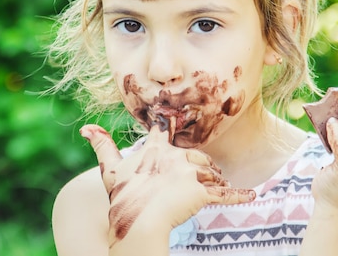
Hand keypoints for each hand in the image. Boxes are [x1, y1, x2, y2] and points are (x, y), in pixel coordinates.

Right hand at [79, 123, 255, 246]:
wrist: (137, 220)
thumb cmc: (123, 195)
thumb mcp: (110, 169)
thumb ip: (101, 145)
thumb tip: (86, 127)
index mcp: (156, 148)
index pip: (167, 132)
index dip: (172, 124)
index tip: (180, 116)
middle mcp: (176, 155)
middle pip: (197, 156)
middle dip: (201, 166)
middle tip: (201, 178)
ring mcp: (190, 172)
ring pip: (210, 173)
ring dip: (215, 181)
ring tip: (215, 189)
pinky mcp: (202, 191)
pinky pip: (225, 193)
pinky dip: (239, 194)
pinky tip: (252, 194)